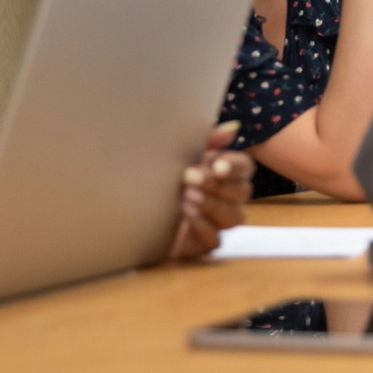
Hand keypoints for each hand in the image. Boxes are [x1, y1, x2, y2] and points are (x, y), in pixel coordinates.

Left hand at [167, 123, 255, 261]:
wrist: (127, 207)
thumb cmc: (156, 176)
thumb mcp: (178, 153)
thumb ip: (207, 140)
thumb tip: (233, 128)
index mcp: (222, 172)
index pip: (245, 168)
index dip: (235, 167)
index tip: (216, 167)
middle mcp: (225, 197)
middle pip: (244, 192)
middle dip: (218, 185)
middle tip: (190, 178)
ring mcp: (215, 222)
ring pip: (234, 218)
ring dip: (213, 205)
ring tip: (186, 196)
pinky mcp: (202, 244)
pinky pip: (215, 240)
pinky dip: (203, 227)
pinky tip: (185, 215)